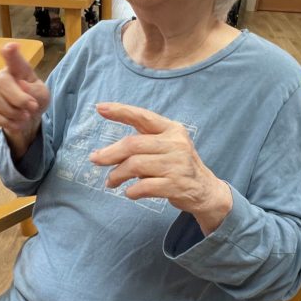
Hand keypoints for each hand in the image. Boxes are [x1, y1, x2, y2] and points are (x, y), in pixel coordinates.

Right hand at [0, 44, 49, 155]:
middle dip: (19, 99)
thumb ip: (35, 90)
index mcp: (18, 69)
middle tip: (33, 107)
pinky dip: (6, 121)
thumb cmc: (35, 100)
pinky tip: (16, 123)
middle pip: (1, 82)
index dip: (11, 52)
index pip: (12, 58)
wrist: (28, 120)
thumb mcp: (43, 95)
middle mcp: (2, 77)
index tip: (11, 47)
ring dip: (13, 112)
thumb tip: (21, 85)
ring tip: (25, 116)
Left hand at [89, 103, 232, 233]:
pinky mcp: (176, 185)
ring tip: (111, 181)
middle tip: (95, 160)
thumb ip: (142, 144)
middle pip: (133, 144)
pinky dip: (131, 191)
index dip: (120, 111)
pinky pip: (144, 186)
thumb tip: (104, 154)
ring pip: (135, 165)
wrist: (205, 191)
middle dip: (109, 153)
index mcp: (172, 129)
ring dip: (117, 175)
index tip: (100, 108)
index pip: (143, 116)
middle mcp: (176, 144)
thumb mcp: (166, 147)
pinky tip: (129, 192)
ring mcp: (177, 164)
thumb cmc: (177, 166)